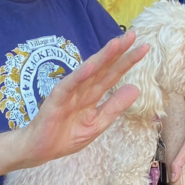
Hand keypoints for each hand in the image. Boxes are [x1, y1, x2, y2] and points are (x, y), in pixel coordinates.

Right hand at [17, 31, 149, 166]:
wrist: (40, 150)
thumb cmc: (66, 136)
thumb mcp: (97, 123)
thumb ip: (115, 106)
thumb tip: (136, 87)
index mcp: (93, 94)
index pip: (113, 74)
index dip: (127, 61)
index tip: (144, 47)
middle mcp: (83, 88)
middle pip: (103, 67)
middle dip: (118, 51)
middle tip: (133, 34)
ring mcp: (69, 92)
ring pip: (88, 71)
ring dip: (102, 57)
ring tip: (116, 44)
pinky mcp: (56, 99)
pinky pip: (69, 85)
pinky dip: (79, 75)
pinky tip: (90, 66)